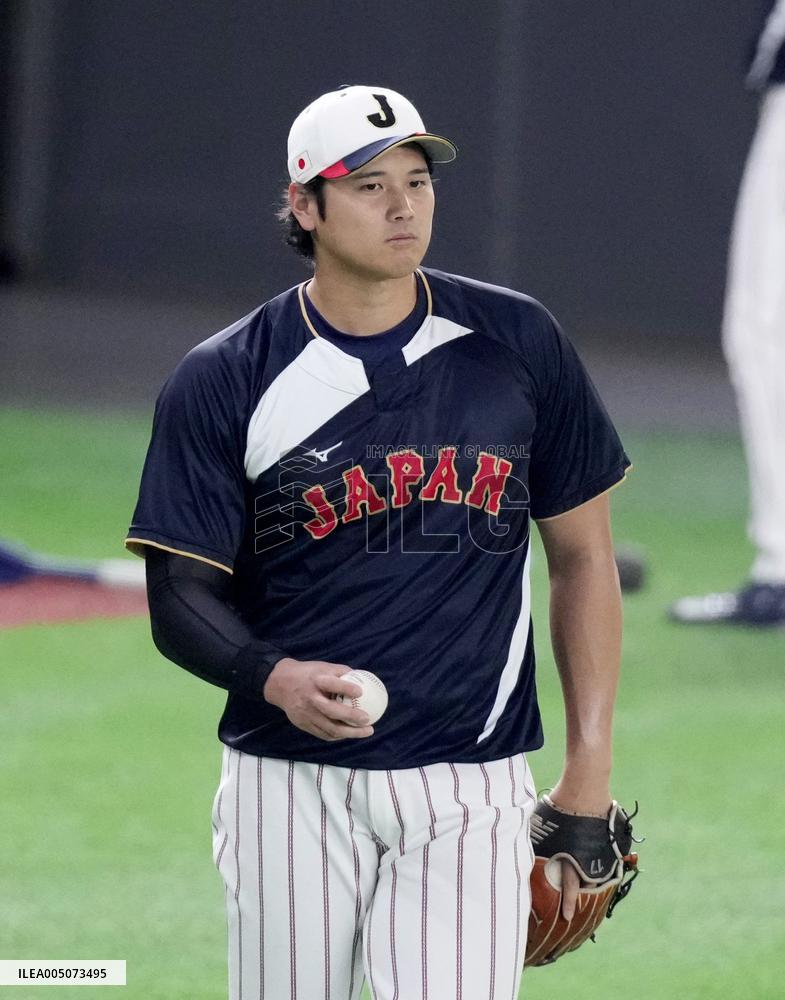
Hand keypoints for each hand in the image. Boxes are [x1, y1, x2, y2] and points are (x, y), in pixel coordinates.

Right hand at [263, 657, 373, 740]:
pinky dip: (338, 736)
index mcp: (315, 681)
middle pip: (332, 711)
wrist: (279, 684)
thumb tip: (363, 677)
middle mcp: (310, 698)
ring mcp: (306, 714)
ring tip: (366, 731)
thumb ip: (341, 672)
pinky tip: (350, 734)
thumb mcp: (322, 666)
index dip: (346, 688)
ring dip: (350, 732)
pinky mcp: (303, 724)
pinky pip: (323, 734)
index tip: (361, 692)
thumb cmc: (307, 674)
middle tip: (367, 719)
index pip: (331, 684)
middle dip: (351, 717)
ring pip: (330, 728)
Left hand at [549, 779, 611, 919]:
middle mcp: (591, 858)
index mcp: (573, 858)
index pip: (570, 888)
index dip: (568, 904)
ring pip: (600, 870)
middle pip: (589, 882)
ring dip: (593, 874)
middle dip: (584, 890)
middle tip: (578, 896)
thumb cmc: (560, 804)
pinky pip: (608, 854)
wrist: (586, 786)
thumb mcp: (541, 826)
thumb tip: (518, 849)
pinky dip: (602, 857)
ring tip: (587, 878)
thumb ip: (535, 841)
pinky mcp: (613, 837)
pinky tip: (596, 852)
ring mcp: (605, 848)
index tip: (567, 918)